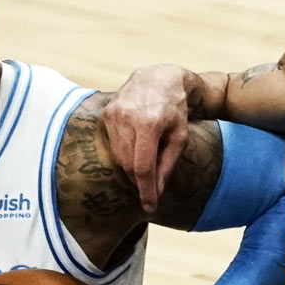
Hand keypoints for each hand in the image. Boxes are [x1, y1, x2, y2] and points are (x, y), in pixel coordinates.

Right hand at [100, 64, 193, 212]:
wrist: (159, 78)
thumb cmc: (174, 109)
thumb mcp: (179, 137)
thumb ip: (167, 165)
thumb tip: (156, 191)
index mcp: (149, 124)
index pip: (143, 167)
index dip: (146, 190)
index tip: (149, 206)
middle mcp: (126, 118)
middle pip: (128, 164)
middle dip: (139, 180)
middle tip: (150, 186)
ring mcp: (113, 115)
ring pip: (118, 156)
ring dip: (131, 167)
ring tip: (145, 162)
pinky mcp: (105, 114)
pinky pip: (112, 144)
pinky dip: (123, 152)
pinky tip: (135, 146)